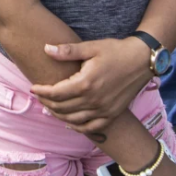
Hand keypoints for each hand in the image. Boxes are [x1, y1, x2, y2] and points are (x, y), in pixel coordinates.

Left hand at [30, 38, 151, 133]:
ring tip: (50, 107)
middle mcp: (94, 100)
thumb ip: (67, 51)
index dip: (42, 92)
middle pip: (62, 108)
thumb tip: (46, 49)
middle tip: (39, 96)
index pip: (56, 93)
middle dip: (47, 103)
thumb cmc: (116, 51)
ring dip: (59, 115)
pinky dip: (78, 127)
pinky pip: (91, 128)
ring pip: (74, 120)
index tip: (33, 88)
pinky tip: (69, 123)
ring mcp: (104, 110)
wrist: (142, 60)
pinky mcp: (112, 114)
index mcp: (86, 83)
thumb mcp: (91, 47)